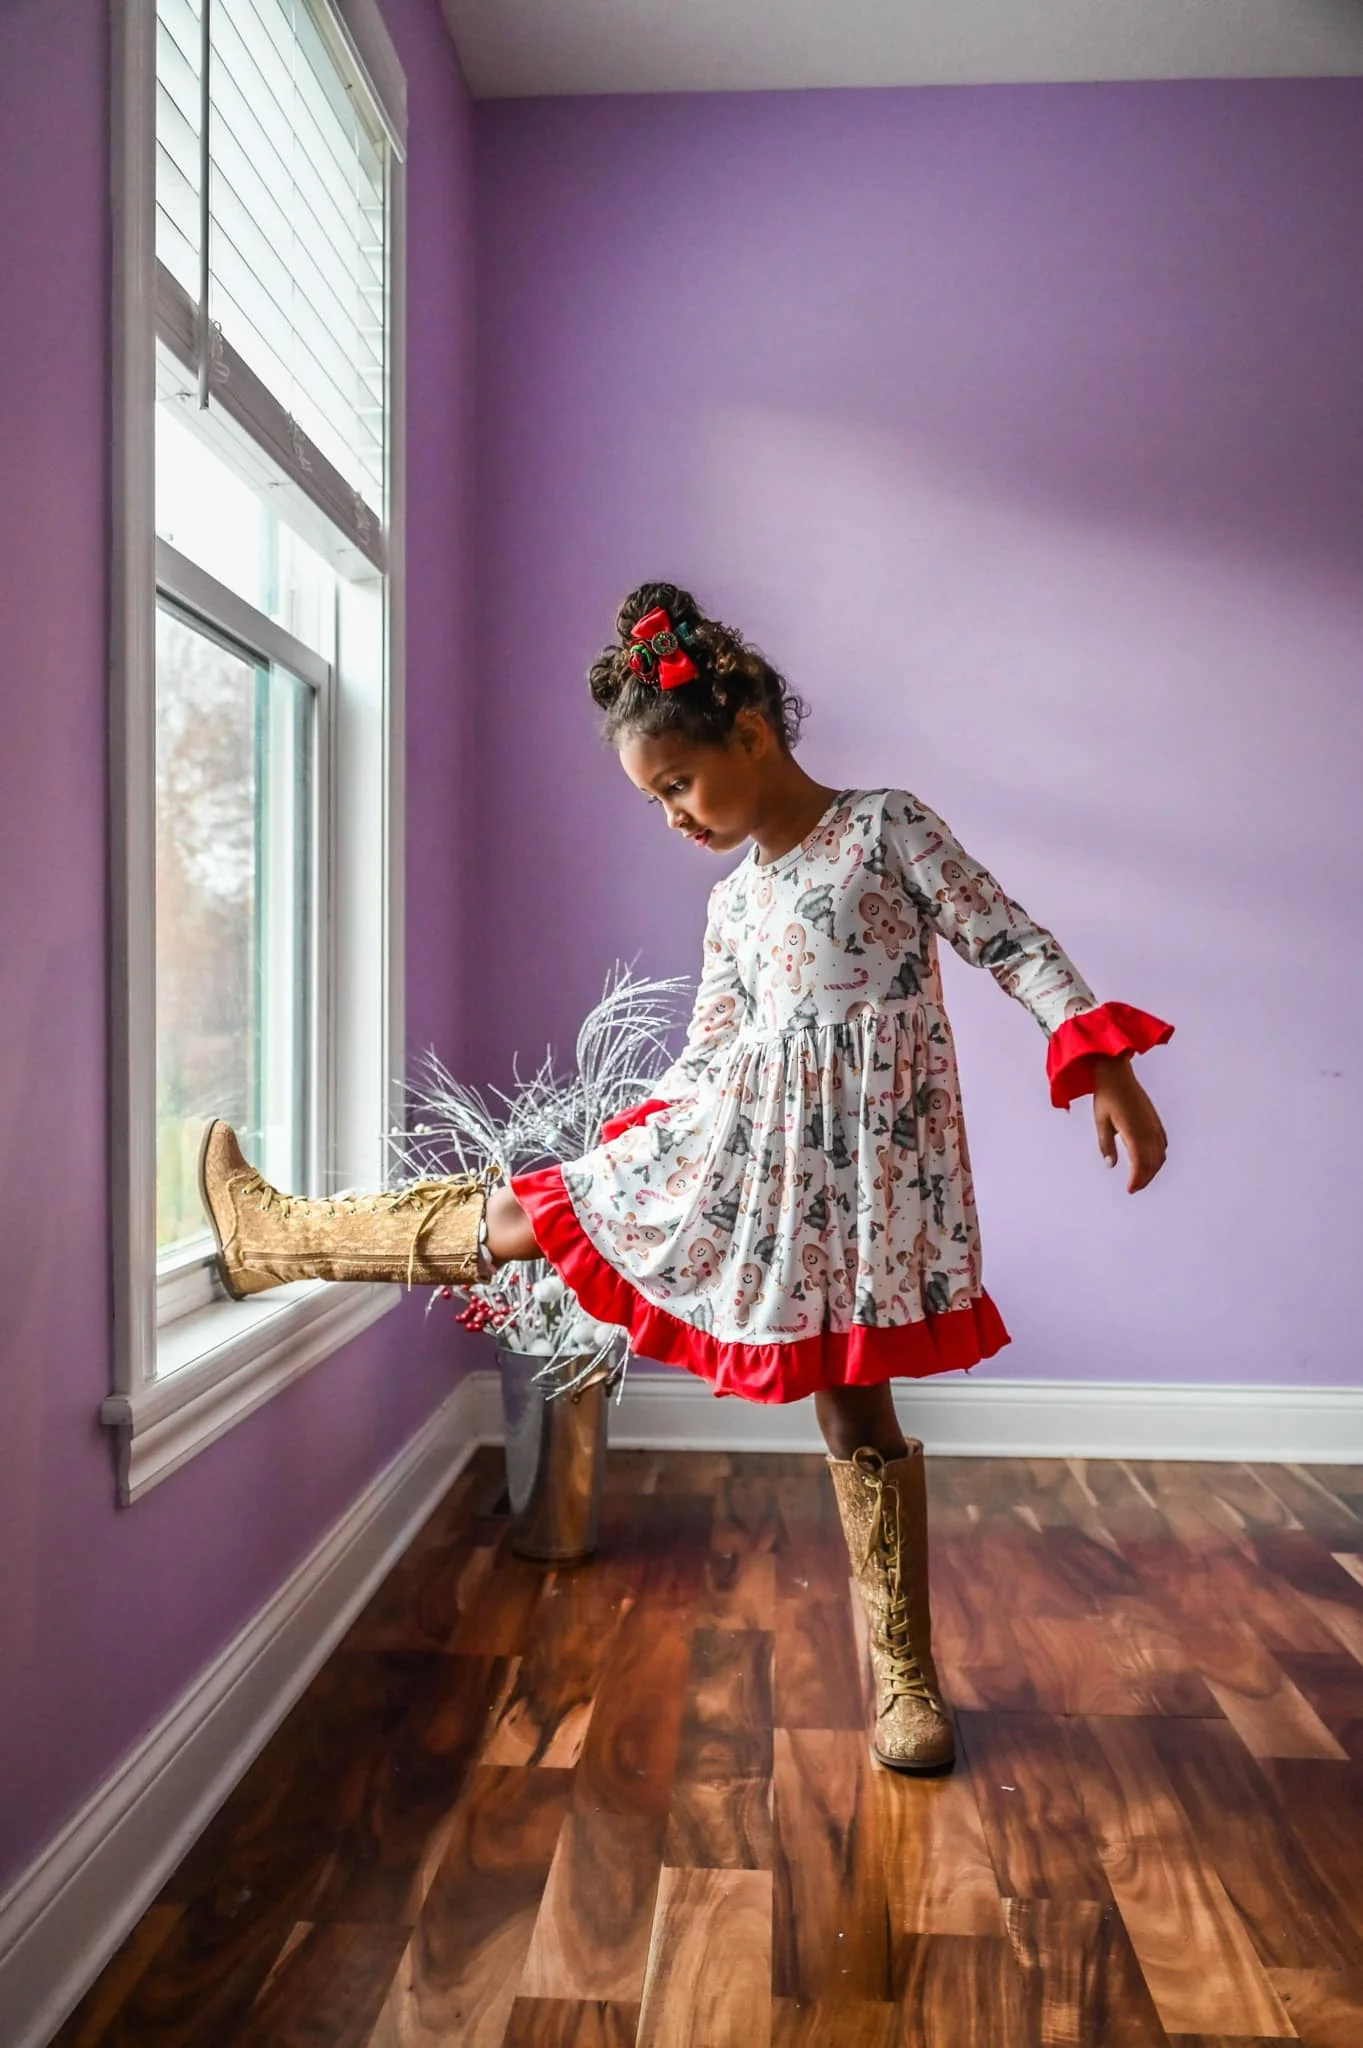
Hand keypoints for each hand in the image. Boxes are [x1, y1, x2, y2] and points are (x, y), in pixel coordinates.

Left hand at [1091, 1054, 1167, 1192]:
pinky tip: (1150, 1161)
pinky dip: (1158, 1156)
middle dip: (1144, 1178)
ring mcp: (1153, 1124)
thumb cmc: (1106, 1097)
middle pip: (1152, 1162)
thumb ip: (1106, 1145)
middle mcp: (1147, 1129)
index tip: (1129, 1189)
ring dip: (1152, 1169)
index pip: (1140, 1162)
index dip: (1137, 1179)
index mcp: (1133, 1131)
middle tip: (1133, 1188)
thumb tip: (1110, 1165)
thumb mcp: (1101, 1122)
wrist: (1117, 1074)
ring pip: (1160, 1154)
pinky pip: (1162, 1143)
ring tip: (1140, 1178)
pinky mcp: (1155, 1120)